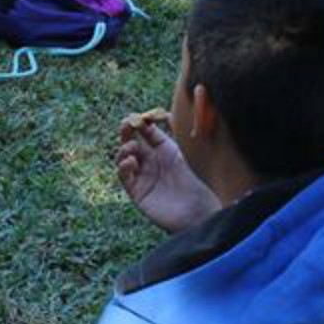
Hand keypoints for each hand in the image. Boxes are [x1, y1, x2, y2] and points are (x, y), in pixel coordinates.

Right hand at [115, 114, 218, 233]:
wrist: (201, 211)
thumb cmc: (199, 182)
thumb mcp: (186, 153)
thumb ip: (176, 134)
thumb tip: (170, 112)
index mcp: (162, 149)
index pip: (145, 131)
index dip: (140, 122)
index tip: (139, 116)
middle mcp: (150, 161)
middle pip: (130, 141)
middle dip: (126, 131)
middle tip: (127, 124)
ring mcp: (142, 176)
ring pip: (123, 157)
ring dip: (124, 149)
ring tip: (132, 147)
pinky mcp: (137, 192)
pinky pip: (124, 177)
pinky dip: (123, 167)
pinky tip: (131, 162)